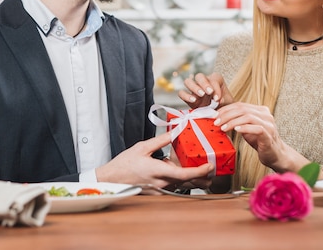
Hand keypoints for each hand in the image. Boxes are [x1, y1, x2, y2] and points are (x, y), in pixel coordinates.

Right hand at [95, 132, 213, 189]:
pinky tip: (181, 173)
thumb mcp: (142, 147)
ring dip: (192, 179)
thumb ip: (161, 140)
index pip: (183, 174)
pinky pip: (173, 187)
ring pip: (181, 185)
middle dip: (202, 177)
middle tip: (211, 170)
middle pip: (187, 182)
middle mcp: (161, 183)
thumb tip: (175, 131)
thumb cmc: (124, 164)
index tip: (209, 166)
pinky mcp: (157, 191)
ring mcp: (159, 189)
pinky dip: (181, 180)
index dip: (199, 171)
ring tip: (202, 172)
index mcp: (158, 170)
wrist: (111, 179)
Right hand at [178, 72, 233, 108]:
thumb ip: (225, 99)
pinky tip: (193, 101)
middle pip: (199, 76)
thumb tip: (218, 99)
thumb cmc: (225, 105)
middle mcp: (204, 82)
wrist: (220, 114)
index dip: (216, 88)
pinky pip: (181, 93)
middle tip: (209, 92)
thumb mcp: (228, 102)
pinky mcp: (188, 97)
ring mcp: (194, 89)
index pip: (214, 79)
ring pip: (188, 81)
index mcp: (215, 79)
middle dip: (204, 84)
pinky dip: (185, 96)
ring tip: (201, 95)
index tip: (217, 98)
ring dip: (194, 87)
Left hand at [214, 102, 284, 169]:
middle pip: (243, 109)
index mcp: (260, 110)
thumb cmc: (260, 141)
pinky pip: (256, 128)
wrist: (275, 155)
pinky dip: (245, 128)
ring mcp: (268, 124)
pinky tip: (236, 130)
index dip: (226, 109)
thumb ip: (238, 121)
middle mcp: (265, 115)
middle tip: (216, 122)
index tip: (215, 115)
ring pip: (248, 117)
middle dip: (227, 115)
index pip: (240, 105)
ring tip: (223, 127)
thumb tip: (220, 118)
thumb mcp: (247, 128)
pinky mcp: (269, 135)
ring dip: (233, 121)